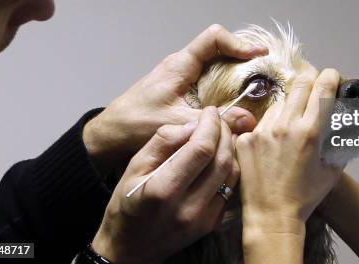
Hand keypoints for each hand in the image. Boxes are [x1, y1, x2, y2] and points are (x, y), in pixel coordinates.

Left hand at [83, 24, 266, 174]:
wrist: (110, 133)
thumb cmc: (134, 124)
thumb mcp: (176, 124)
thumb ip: (211, 123)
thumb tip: (247, 120)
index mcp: (180, 64)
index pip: (214, 38)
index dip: (239, 43)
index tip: (258, 56)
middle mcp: (183, 65)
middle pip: (220, 48)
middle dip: (244, 58)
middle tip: (264, 74)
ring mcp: (183, 76)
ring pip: (216, 64)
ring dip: (236, 74)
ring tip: (255, 89)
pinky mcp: (183, 89)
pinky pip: (210, 79)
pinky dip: (225, 87)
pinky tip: (234, 105)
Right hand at [92, 107, 238, 263]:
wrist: (129, 249)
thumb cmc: (126, 203)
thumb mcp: (134, 167)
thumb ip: (162, 142)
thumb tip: (192, 124)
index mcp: (163, 190)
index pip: (201, 149)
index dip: (210, 124)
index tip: (209, 110)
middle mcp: (188, 207)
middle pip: (222, 159)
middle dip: (223, 131)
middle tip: (216, 118)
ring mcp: (204, 218)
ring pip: (232, 172)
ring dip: (231, 147)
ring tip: (220, 133)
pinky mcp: (212, 223)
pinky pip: (230, 187)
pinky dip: (229, 165)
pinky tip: (219, 155)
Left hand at [236, 67, 343, 233]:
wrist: (271, 216)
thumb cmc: (304, 196)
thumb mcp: (332, 169)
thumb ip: (341, 142)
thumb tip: (348, 122)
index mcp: (311, 131)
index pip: (323, 86)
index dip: (331, 76)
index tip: (332, 77)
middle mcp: (286, 125)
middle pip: (300, 83)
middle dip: (311, 80)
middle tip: (314, 88)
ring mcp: (263, 130)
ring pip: (279, 103)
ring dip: (288, 107)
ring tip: (290, 129)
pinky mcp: (246, 138)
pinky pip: (261, 121)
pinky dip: (270, 127)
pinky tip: (272, 146)